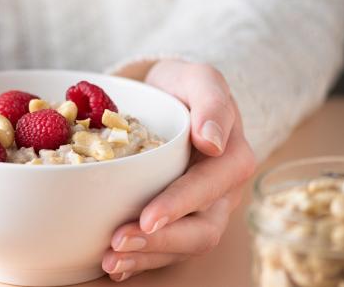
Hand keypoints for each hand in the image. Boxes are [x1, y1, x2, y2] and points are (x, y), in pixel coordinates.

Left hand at [103, 60, 256, 281]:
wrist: (168, 95)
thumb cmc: (184, 87)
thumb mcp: (200, 78)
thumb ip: (212, 103)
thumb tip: (212, 142)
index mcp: (233, 158)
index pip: (210, 187)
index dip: (180, 205)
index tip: (148, 216)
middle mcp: (222, 192)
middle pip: (201, 229)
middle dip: (160, 241)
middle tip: (119, 241)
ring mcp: (202, 211)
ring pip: (183, 246)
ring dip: (147, 258)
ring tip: (110, 261)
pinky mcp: (178, 221)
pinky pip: (165, 249)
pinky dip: (140, 262)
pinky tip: (115, 266)